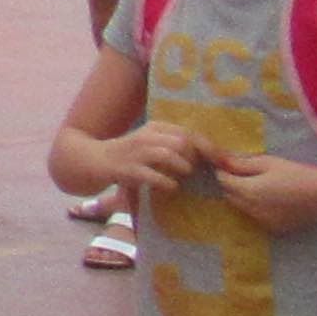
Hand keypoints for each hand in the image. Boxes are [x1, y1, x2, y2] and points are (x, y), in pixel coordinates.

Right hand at [90, 121, 206, 192]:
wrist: (94, 160)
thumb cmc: (128, 155)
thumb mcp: (150, 144)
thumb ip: (173, 146)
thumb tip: (206, 157)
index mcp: (155, 128)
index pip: (188, 132)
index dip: (208, 146)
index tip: (222, 160)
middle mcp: (146, 136)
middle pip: (181, 141)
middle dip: (195, 157)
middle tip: (200, 171)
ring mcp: (135, 152)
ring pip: (167, 153)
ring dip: (182, 166)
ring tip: (186, 176)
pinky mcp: (127, 169)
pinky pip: (152, 175)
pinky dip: (166, 182)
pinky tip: (171, 187)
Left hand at [207, 148, 316, 231]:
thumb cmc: (298, 174)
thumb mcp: (269, 163)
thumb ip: (243, 164)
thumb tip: (223, 162)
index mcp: (248, 191)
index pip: (223, 181)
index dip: (224, 172)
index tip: (229, 165)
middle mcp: (251, 210)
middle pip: (230, 196)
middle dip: (232, 185)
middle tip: (245, 174)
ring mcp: (262, 222)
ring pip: (242, 208)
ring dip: (244, 197)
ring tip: (261, 186)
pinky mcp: (274, 229)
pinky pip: (256, 217)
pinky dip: (257, 209)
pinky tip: (273, 200)